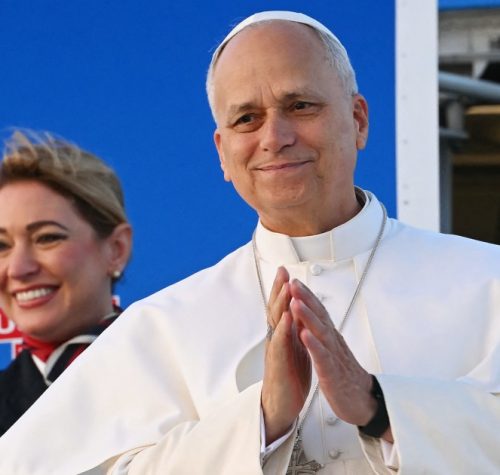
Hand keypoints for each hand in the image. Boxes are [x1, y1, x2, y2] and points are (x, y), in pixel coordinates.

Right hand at [261, 267, 310, 443]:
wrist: (282, 403)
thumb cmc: (289, 374)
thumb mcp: (292, 345)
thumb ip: (292, 327)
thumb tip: (295, 308)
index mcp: (282, 333)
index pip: (281, 306)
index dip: (282, 287)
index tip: (284, 270)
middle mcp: (276, 338)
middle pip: (275, 308)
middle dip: (279, 288)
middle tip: (282, 271)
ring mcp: (276, 350)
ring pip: (276, 323)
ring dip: (281, 304)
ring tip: (285, 288)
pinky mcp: (279, 364)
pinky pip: (281, 345)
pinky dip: (284, 330)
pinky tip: (287, 319)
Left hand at [289, 278, 376, 426]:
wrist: (363, 401)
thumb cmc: (345, 376)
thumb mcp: (331, 350)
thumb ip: (322, 333)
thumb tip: (312, 316)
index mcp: (330, 337)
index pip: (318, 312)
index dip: (307, 296)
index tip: (294, 281)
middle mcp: (332, 342)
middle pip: (319, 316)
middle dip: (306, 298)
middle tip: (293, 283)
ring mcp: (333, 356)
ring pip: (320, 332)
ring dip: (308, 316)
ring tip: (296, 303)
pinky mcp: (332, 373)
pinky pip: (322, 357)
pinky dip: (313, 345)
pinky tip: (304, 335)